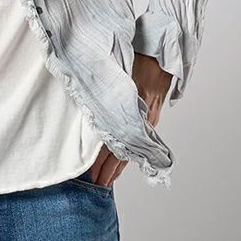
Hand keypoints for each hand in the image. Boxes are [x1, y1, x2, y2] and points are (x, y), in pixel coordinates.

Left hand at [87, 53, 172, 186]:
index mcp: (127, 110)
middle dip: (108, 169)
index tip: (92, 173)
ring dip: (118, 166)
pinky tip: (123, 162)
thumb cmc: (135, 60)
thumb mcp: (116, 72)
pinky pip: (138, 142)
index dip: (101, 160)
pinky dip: (129, 155)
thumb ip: (101, 86)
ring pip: (131, 150)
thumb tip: (81, 92)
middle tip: (96, 184)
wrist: (159, 56)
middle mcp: (138, 120)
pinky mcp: (150, 118)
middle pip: (122, 152)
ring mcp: (146, 120)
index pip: (111, 142)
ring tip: (107, 180)